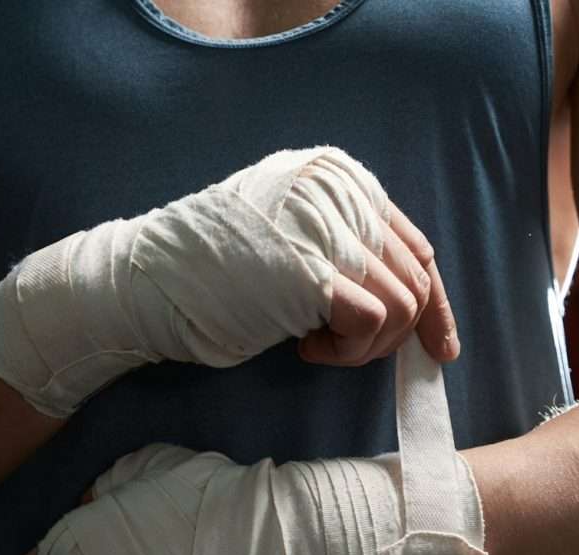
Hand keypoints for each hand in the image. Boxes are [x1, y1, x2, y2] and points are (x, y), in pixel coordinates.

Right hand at [0, 146, 458, 418]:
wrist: (140, 286)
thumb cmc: (209, 276)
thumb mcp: (290, 240)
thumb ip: (344, 246)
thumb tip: (411, 295)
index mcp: (336, 176)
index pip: (414, 244)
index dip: (433, 305)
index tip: (438, 348)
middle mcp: (338, 190)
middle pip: (416, 277)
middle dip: (398, 332)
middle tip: (344, 353)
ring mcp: (327, 225)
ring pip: (403, 303)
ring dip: (367, 346)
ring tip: (317, 347)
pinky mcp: (312, 269)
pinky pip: (375, 321)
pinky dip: (350, 351)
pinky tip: (306, 348)